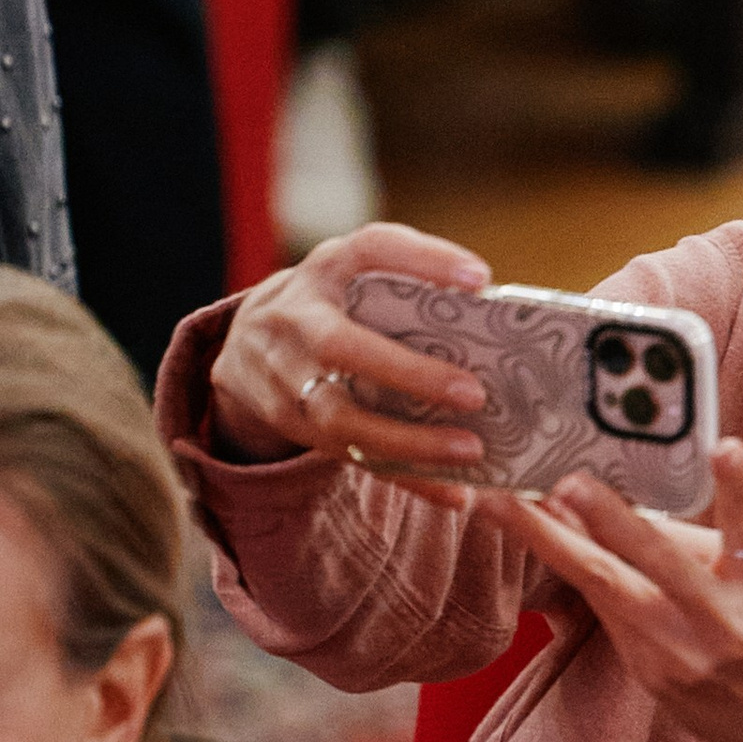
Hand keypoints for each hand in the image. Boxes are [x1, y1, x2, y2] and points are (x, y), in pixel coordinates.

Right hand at [207, 221, 492, 471]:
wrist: (246, 344)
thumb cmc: (334, 306)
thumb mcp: (355, 277)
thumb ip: (409, 286)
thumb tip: (497, 317)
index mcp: (326, 267)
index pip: (371, 249)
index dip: (423, 260)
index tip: (480, 280)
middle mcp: (295, 316)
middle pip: (341, 347)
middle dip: (408, 373)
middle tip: (474, 393)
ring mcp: (282, 373)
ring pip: (339, 416)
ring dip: (408, 440)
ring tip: (471, 451)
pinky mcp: (289, 421)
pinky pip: (349, 456)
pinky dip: (405, 477)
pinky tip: (452, 492)